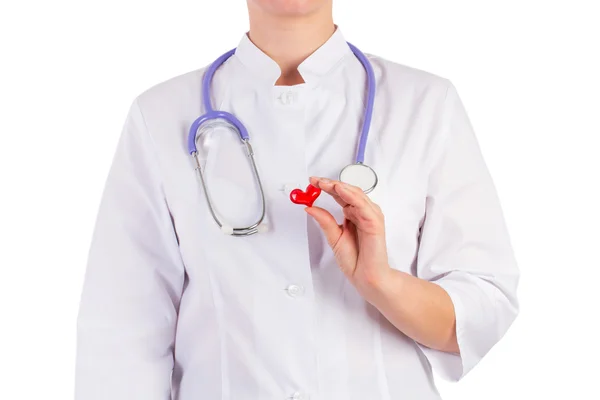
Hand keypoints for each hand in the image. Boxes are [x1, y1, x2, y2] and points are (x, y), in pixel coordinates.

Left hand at [305, 177, 390, 297]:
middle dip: (331, 184)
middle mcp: (362, 213)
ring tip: (326, 183)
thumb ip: (324, 221)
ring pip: (356, 195)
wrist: (366, 277)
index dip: (327, 186)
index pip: (340, 195)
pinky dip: (352, 197)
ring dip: (341, 187)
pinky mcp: (375, 224)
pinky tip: (341, 191)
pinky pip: (364, 206)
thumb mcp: (333, 237)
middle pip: (348, 192)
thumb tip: (309, 207)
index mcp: (353, 215)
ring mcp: (370, 217)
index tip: (312, 182)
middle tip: (316, 180)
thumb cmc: (355, 260)